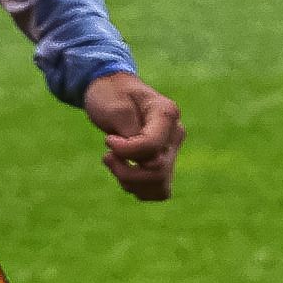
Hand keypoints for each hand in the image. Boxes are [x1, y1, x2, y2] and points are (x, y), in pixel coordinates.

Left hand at [81, 71, 183, 203]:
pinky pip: (159, 190)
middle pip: (157, 169)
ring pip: (160, 184)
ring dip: (130, 182)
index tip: (108, 140)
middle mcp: (175, 133)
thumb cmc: (111, 95)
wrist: (113, 92)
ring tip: (114, 164)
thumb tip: (144, 162)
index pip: (152, 146)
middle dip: (125, 171)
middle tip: (107, 156)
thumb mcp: (115, 107)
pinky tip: (124, 174)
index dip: (126, 151)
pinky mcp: (165, 162)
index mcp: (167, 113)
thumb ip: (130, 131)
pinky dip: (138, 188)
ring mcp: (172, 150)